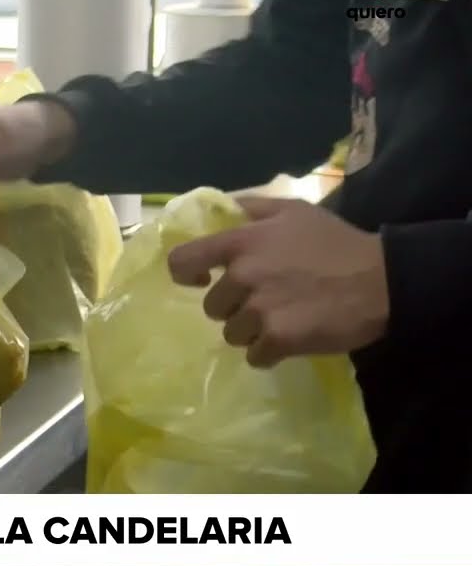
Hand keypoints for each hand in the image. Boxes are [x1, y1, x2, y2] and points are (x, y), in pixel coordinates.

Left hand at [166, 196, 388, 367]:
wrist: (382, 281)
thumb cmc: (337, 243)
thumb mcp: (294, 211)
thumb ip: (252, 209)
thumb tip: (220, 211)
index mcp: (242, 242)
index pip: (183, 261)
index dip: (186, 274)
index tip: (200, 280)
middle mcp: (244, 275)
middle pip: (213, 306)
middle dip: (235, 307)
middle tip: (267, 301)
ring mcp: (260, 309)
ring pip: (232, 333)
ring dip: (252, 331)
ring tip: (282, 319)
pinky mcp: (279, 339)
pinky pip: (255, 355)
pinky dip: (269, 353)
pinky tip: (290, 340)